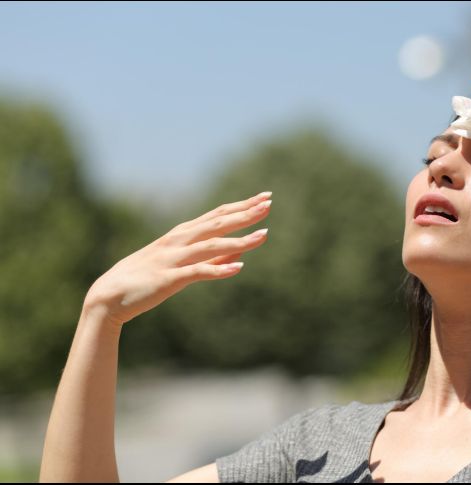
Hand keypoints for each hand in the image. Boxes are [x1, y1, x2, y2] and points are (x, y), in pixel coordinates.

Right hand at [83, 192, 272, 326]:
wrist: (109, 296)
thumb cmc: (147, 278)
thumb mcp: (183, 263)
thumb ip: (213, 256)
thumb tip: (242, 249)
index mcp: (182, 234)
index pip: (218, 214)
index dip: (242, 206)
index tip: (265, 197)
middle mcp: (179, 240)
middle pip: (217, 223)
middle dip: (245, 214)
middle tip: (269, 205)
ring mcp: (173, 258)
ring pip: (212, 245)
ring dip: (240, 240)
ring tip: (264, 236)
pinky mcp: (168, 279)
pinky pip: (197, 272)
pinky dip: (218, 269)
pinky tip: (237, 269)